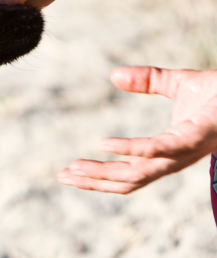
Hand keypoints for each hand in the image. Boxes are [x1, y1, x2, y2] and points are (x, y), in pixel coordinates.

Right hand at [58, 66, 216, 193]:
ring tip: (74, 169)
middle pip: (128, 181)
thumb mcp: (179, 82)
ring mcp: (185, 151)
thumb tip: (114, 75)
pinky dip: (130, 150)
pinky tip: (105, 144)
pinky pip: (157, 149)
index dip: (99, 176)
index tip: (70, 171)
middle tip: (63, 177)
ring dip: (103, 175)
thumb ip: (148, 79)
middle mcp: (176, 158)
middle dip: (94, 182)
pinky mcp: (194, 137)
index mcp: (171, 151)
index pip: (129, 173)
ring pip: (138, 174)